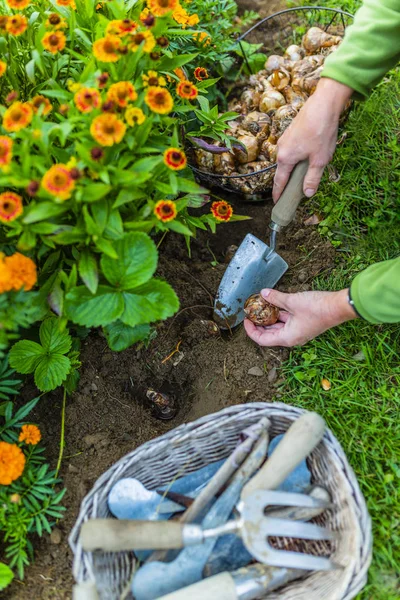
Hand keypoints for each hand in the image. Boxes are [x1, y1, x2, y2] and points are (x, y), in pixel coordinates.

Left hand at [244, 288, 357, 346]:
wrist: (338, 307)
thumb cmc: (318, 308)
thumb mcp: (292, 301)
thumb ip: (275, 298)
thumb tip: (263, 293)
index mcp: (287, 337)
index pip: (262, 340)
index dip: (251, 330)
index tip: (246, 319)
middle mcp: (291, 337)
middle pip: (268, 334)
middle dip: (259, 323)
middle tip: (251, 311)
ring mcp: (297, 331)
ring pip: (278, 326)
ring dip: (269, 317)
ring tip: (261, 305)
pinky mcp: (302, 324)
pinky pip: (286, 321)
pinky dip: (279, 313)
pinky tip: (274, 303)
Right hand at [272, 78, 352, 201]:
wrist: (324, 104)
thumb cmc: (321, 132)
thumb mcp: (320, 159)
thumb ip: (312, 178)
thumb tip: (307, 194)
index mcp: (285, 159)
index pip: (279, 182)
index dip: (278, 194)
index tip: (277, 203)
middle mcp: (281, 149)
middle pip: (282, 171)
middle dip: (287, 182)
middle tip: (293, 194)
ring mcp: (285, 139)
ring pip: (287, 160)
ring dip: (293, 169)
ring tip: (303, 176)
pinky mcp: (291, 132)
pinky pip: (291, 151)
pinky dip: (296, 158)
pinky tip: (308, 158)